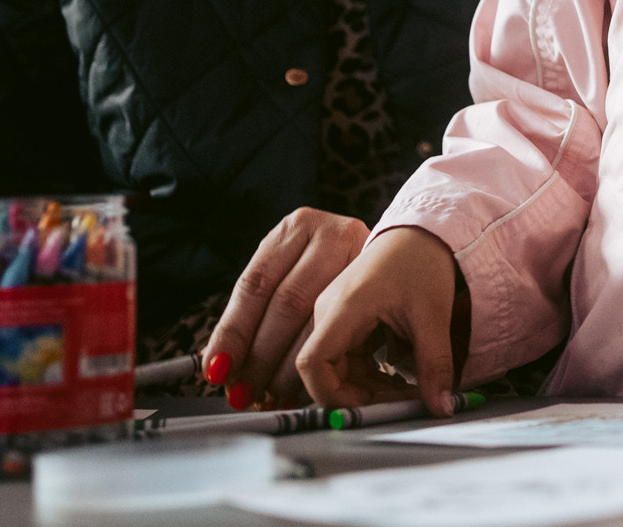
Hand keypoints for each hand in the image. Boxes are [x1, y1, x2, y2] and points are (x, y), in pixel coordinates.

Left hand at [205, 207, 369, 408]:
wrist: (405, 246)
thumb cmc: (330, 268)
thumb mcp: (291, 272)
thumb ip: (259, 312)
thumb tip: (216, 364)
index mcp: (296, 227)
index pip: (255, 284)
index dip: (234, 331)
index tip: (218, 369)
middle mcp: (331, 233)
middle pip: (288, 301)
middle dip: (262, 355)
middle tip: (246, 392)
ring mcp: (364, 257)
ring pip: (319, 318)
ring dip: (290, 366)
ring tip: (272, 396)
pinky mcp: (386, 290)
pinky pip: (348, 328)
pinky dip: (322, 360)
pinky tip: (308, 384)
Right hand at [297, 226, 461, 413]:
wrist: (423, 232)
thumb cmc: (422, 261)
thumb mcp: (433, 315)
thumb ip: (435, 364)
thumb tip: (440, 408)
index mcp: (342, 308)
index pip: (312, 363)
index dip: (332, 395)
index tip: (368, 409)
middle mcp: (330, 314)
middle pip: (327, 373)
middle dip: (363, 397)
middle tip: (404, 404)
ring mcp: (337, 318)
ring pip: (342, 371)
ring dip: (372, 388)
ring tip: (411, 389)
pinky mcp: (348, 322)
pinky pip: (352, 360)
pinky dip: (375, 375)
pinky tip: (403, 375)